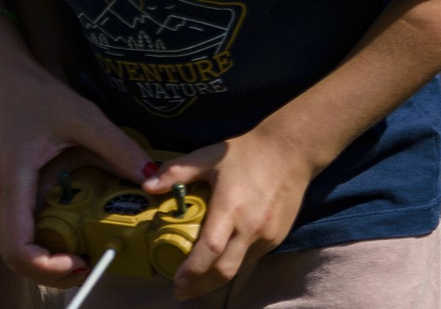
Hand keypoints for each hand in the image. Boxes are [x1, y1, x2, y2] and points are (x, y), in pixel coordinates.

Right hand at [0, 28, 157, 285]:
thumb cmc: (35, 95)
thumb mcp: (83, 118)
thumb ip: (118, 148)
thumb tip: (153, 177)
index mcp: (11, 184)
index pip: (18, 247)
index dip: (48, 266)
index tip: (82, 263)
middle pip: (14, 255)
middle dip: (49, 269)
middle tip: (89, 266)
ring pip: (13, 243)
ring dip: (43, 255)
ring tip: (81, 253)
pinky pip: (15, 226)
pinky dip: (38, 237)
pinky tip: (67, 229)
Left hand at [150, 125, 314, 298]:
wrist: (294, 149)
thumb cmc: (249, 152)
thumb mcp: (210, 156)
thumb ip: (176, 171)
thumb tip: (147, 185)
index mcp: (231, 207)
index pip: (209, 250)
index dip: (191, 271)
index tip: (175, 280)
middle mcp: (251, 226)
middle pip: (223, 271)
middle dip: (199, 287)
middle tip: (180, 292)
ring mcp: (267, 234)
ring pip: (238, 268)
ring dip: (216, 279)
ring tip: (197, 281)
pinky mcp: (277, 236)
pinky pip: (251, 258)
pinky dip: (233, 265)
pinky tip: (222, 261)